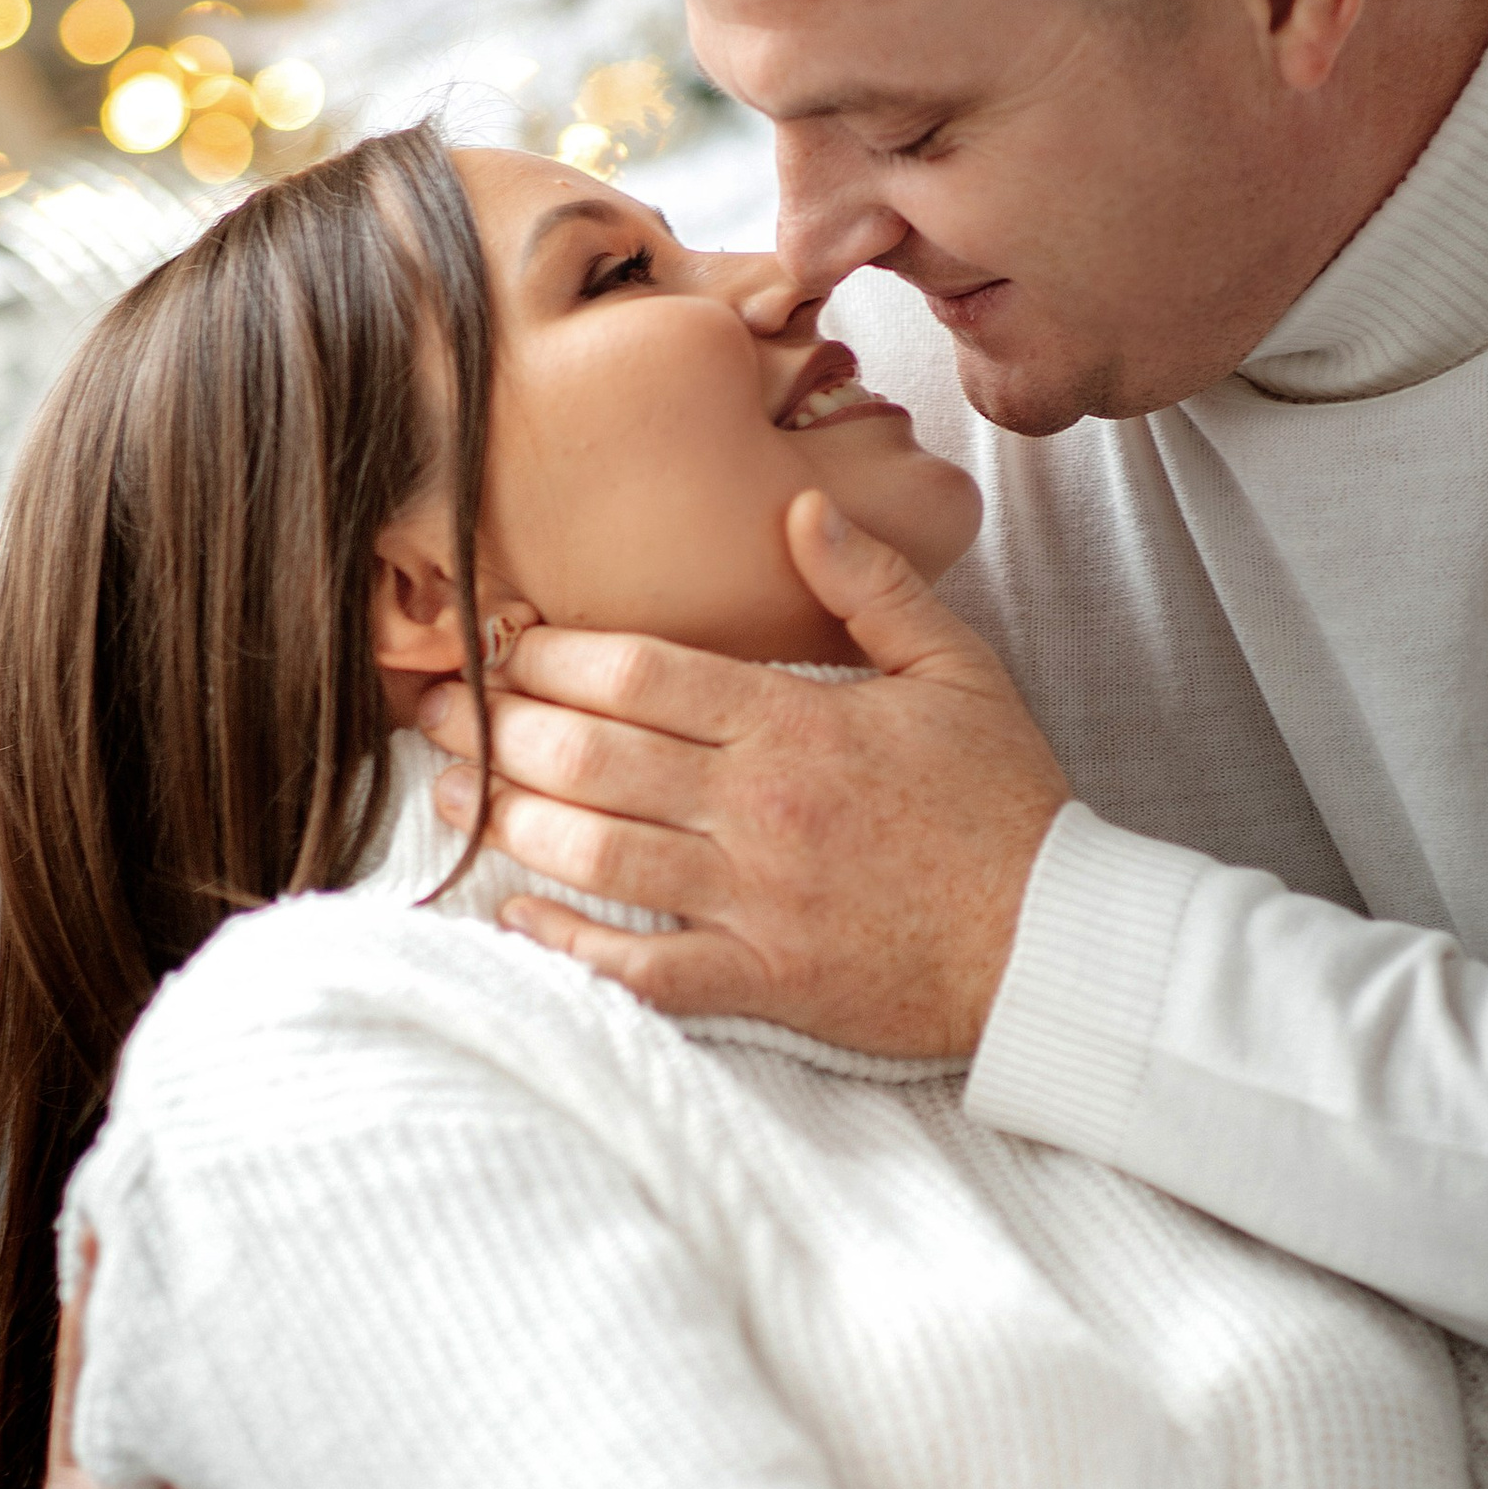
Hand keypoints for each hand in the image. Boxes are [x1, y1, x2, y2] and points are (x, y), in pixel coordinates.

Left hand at [417, 490, 1069, 1059]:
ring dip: (507, 822)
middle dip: (496, 730)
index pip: (638, 673)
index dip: (549, 656)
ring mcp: (753, 900)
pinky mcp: (760, 980)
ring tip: (447, 799)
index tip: (498, 643)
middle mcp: (758, 808)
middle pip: (592, 755)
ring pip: (596, 853)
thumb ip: (870, 585)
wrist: (1056, 942)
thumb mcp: (956, 667)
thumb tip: (797, 508)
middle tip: (431, 713)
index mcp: (795, 724)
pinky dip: (568, 946)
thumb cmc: (1006, 804)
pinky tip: (515, 918)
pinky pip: (639, 968)